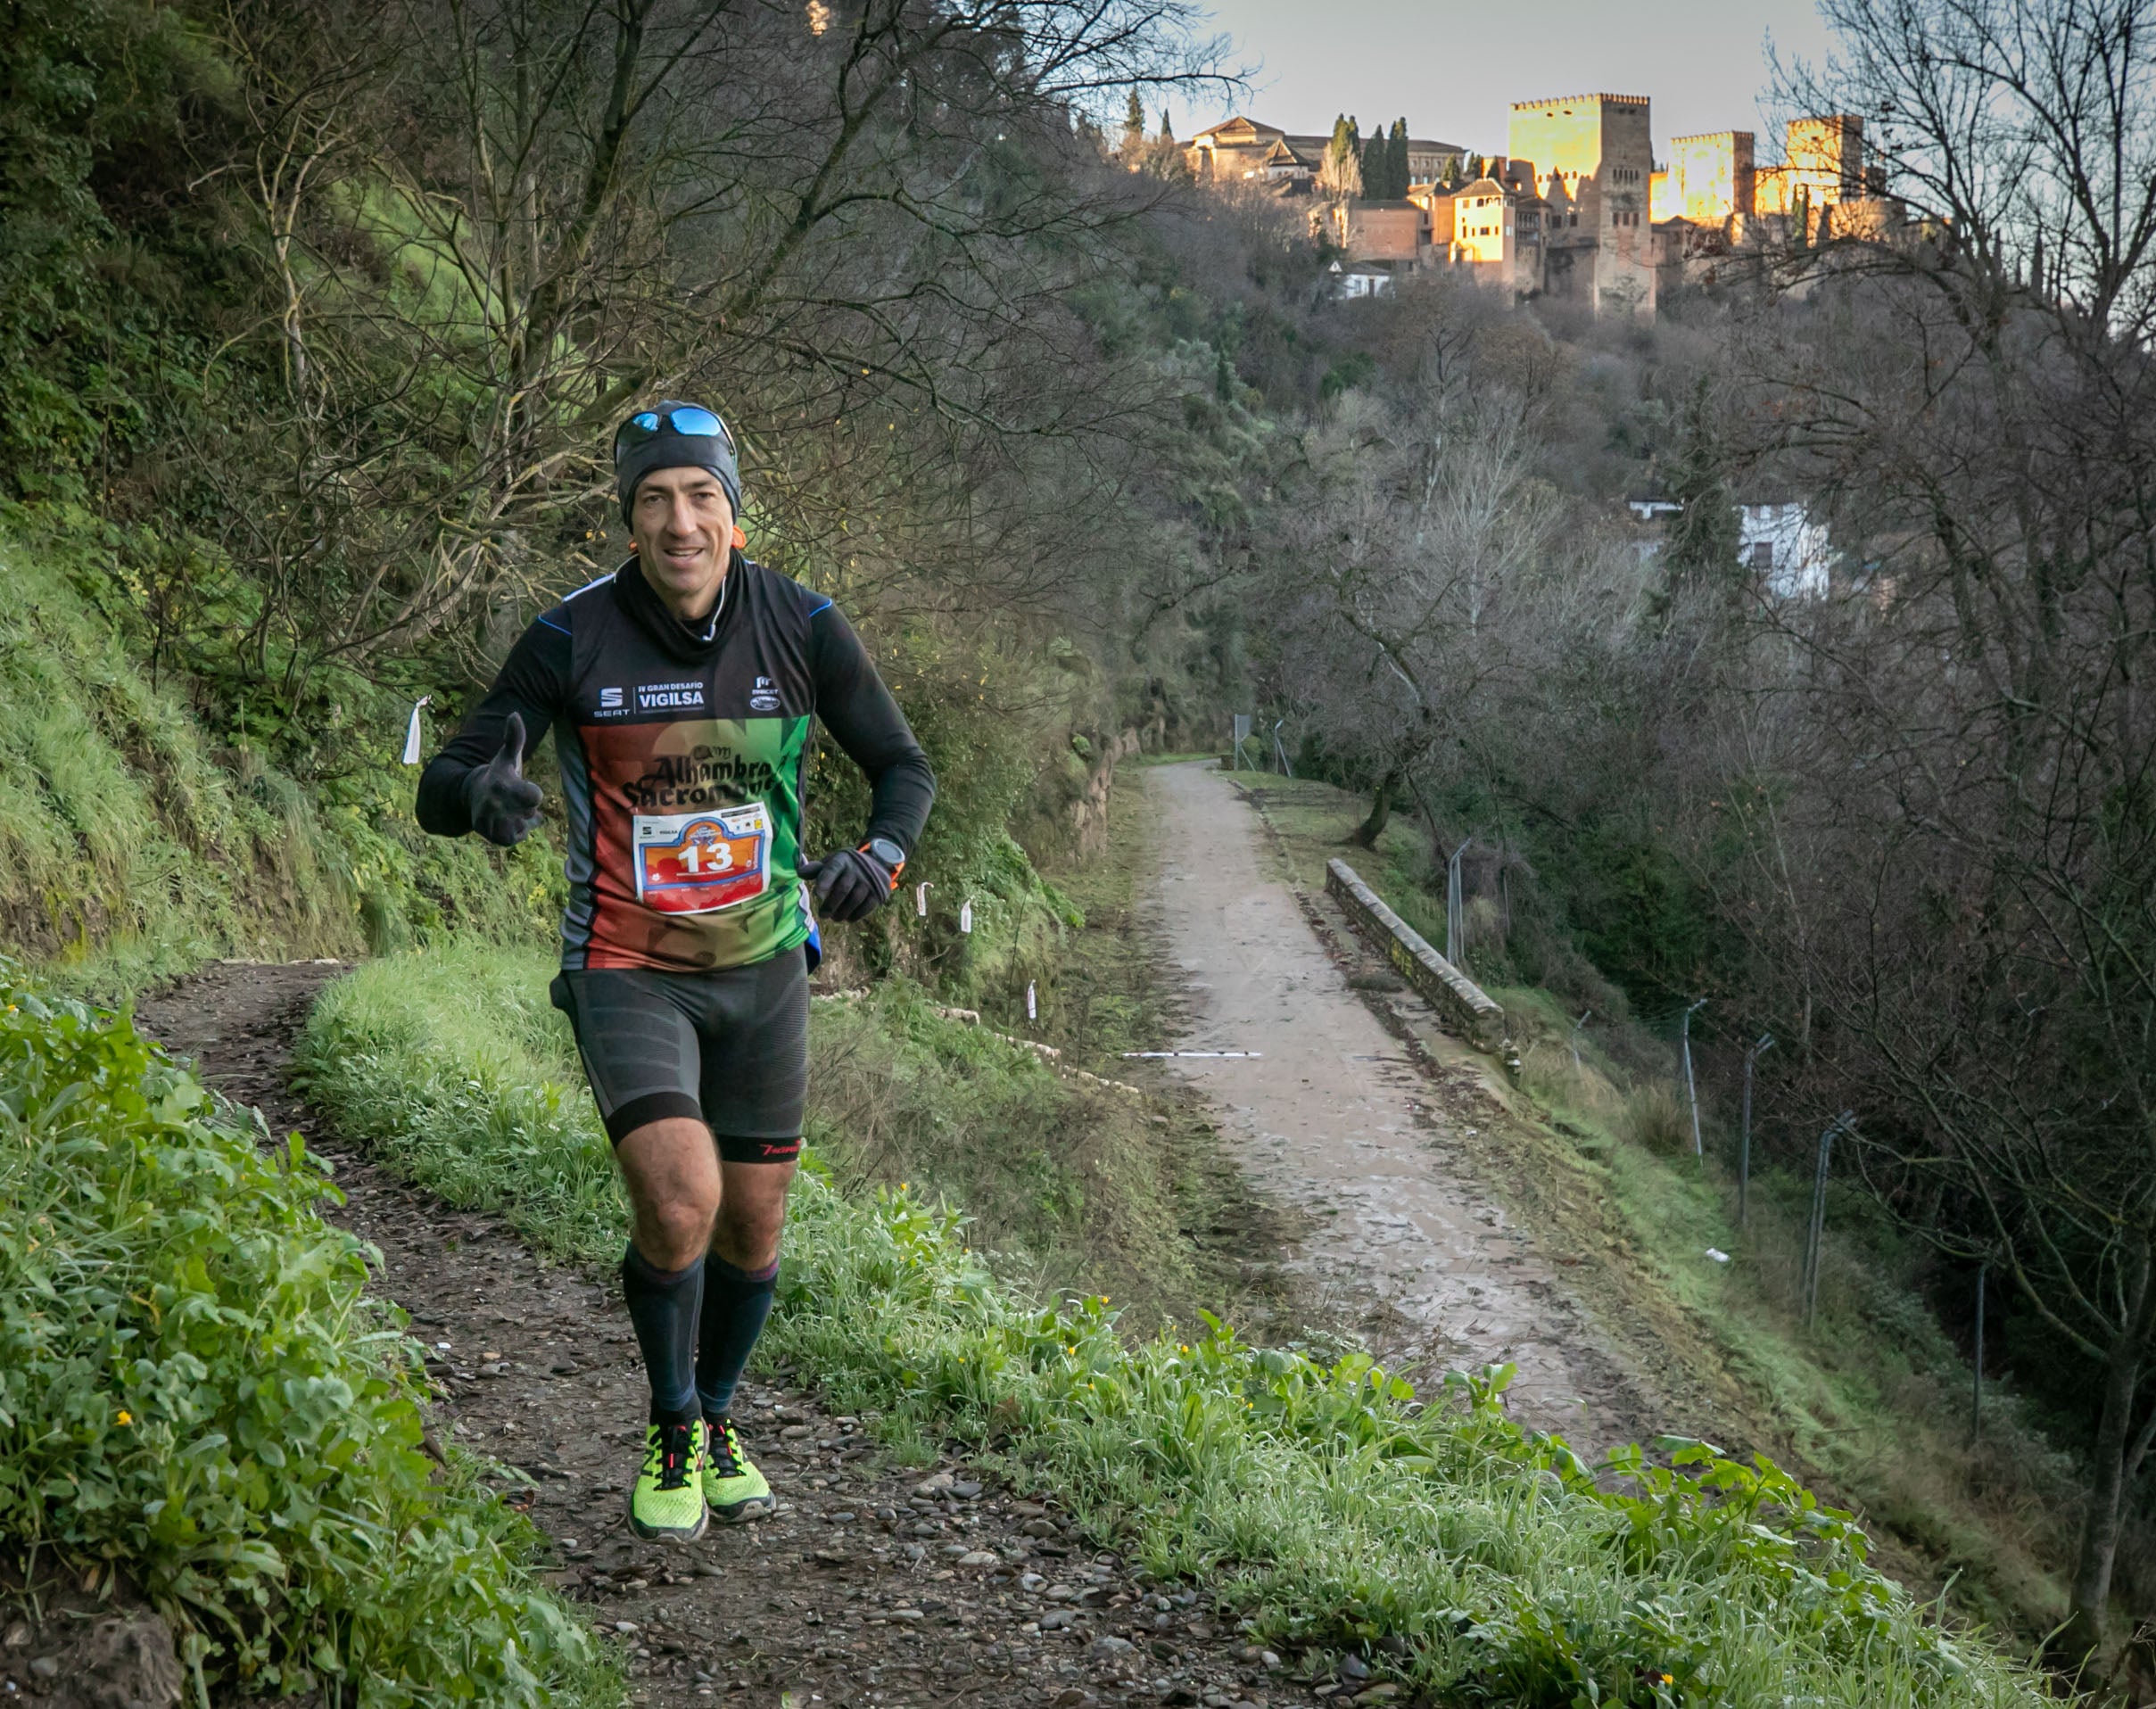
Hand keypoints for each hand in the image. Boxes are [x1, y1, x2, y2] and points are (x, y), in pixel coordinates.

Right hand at [465, 712, 544, 846]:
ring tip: (509, 807)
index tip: (521, 786)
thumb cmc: (498, 774)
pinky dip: (519, 830)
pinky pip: (520, 836)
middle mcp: (494, 805)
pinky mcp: (494, 837)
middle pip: (532, 812)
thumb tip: (514, 714)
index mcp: (501, 784)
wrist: (471, 797)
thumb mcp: (506, 756)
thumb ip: (514, 737)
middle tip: (512, 798)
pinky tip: (507, 819)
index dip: (533, 792)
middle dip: (527, 805)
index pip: (535, 796)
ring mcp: (493, 823)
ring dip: (524, 818)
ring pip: (527, 825)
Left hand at [796, 845, 896, 922]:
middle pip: (842, 888)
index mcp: (842, 860)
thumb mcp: (832, 863)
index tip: (817, 894)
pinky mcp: (879, 892)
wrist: (877, 863)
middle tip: (823, 915)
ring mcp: (870, 880)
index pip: (832, 869)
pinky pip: (866, 907)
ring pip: (854, 899)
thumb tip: (800, 873)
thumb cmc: (846, 866)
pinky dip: (855, 915)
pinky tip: (848, 918)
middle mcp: (857, 869)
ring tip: (835, 918)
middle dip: (831, 904)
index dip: (825, 881)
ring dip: (842, 912)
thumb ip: (816, 869)